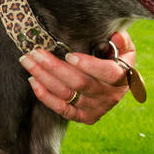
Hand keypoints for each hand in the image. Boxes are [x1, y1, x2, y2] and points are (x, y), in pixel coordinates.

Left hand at [19, 30, 136, 124]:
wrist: (118, 87)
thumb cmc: (118, 61)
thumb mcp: (126, 49)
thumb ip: (122, 41)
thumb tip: (115, 36)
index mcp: (122, 78)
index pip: (107, 73)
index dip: (89, 65)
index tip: (70, 55)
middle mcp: (108, 97)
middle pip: (79, 83)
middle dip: (54, 67)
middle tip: (36, 52)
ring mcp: (94, 109)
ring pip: (66, 94)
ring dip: (43, 77)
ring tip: (28, 61)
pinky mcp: (83, 117)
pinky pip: (61, 109)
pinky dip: (45, 96)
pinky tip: (33, 81)